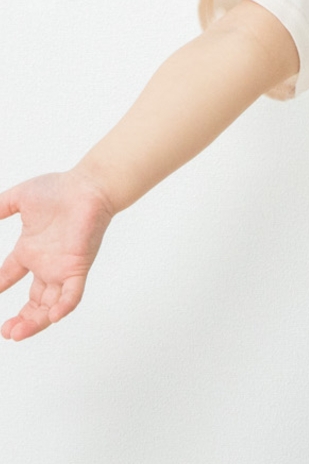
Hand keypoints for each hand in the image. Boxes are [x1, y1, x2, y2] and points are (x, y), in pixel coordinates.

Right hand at [0, 170, 114, 340]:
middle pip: (34, 301)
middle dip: (20, 318)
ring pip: (50, 304)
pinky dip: (63, 308)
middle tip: (6, 331)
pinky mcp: (78, 266)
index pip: (9, 276)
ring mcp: (62, 267)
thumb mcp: (19, 199)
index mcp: (30, 249)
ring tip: (16, 333)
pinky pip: (73, 294)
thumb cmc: (60, 188)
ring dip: (35, 322)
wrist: (90, 185)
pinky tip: (52, 317)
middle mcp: (46, 263)